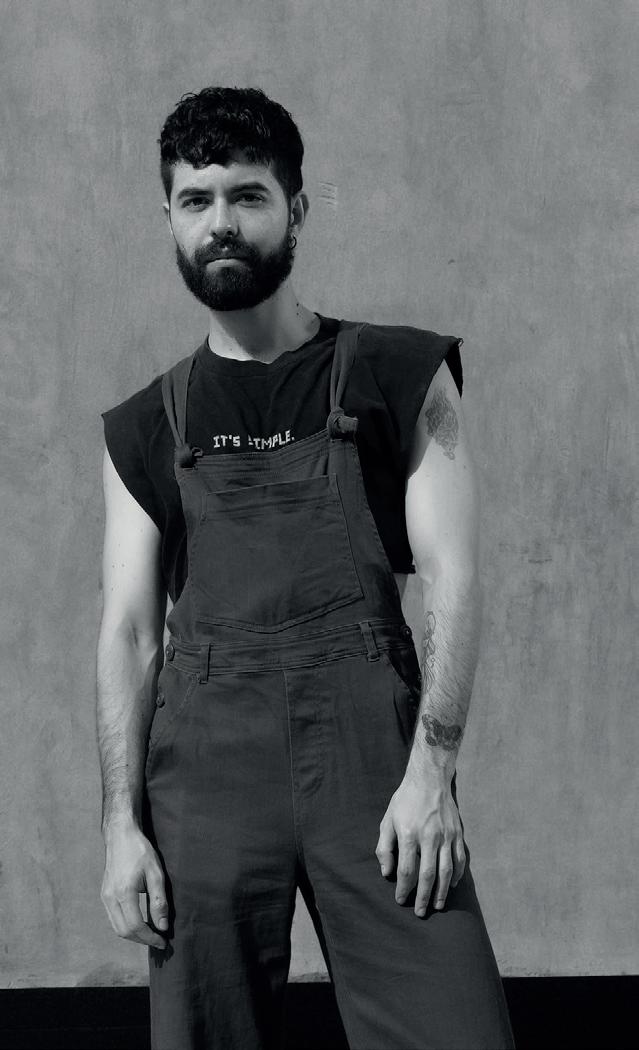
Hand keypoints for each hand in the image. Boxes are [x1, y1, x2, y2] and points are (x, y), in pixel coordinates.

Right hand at [101, 822, 168, 948]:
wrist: (120, 835)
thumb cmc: (140, 851)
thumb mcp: (156, 873)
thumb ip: (159, 901)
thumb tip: (162, 926)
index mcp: (124, 892)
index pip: (136, 926)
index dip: (150, 938)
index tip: (163, 941)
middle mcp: (111, 898)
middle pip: (124, 931)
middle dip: (142, 940)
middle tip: (159, 941)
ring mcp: (105, 897)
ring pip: (117, 927)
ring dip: (134, 935)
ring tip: (151, 934)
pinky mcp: (104, 894)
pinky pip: (114, 918)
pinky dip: (126, 926)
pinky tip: (140, 923)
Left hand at [376, 775, 465, 915]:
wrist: (430, 779)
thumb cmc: (405, 800)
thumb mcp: (388, 819)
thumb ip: (385, 847)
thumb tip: (386, 872)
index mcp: (409, 833)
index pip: (406, 870)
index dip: (403, 889)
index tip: (400, 900)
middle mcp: (429, 836)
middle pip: (428, 875)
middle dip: (424, 897)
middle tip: (420, 913)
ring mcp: (446, 835)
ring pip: (446, 871)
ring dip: (442, 892)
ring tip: (437, 906)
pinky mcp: (457, 833)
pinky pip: (460, 860)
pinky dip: (457, 875)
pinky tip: (451, 885)